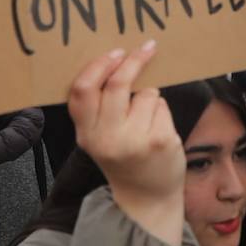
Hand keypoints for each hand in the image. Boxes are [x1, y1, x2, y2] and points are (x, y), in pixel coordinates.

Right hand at [68, 40, 183, 245]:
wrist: (146, 197)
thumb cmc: (122, 158)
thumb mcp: (98, 137)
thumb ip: (99, 107)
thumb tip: (115, 59)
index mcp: (86, 134)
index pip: (83, 90)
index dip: (98, 66)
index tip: (115, 52)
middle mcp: (107, 138)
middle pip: (117, 84)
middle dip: (133, 61)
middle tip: (146, 48)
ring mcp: (135, 141)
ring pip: (145, 93)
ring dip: (149, 96)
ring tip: (146, 120)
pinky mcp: (159, 141)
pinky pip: (162, 106)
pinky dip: (162, 111)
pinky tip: (158, 130)